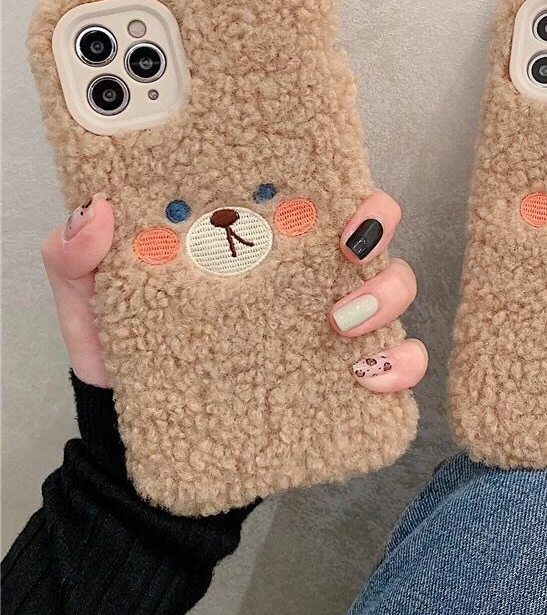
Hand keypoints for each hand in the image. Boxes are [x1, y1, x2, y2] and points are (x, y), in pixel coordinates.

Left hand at [41, 191, 426, 391]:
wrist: (144, 439)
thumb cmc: (129, 357)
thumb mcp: (93, 301)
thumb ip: (77, 256)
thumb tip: (97, 213)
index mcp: (256, 239)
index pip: (311, 190)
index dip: (336, 175)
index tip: (335, 186)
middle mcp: (303, 273)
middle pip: (370, 229)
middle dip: (377, 228)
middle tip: (348, 248)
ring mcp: (328, 324)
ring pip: (394, 288)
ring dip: (387, 296)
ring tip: (344, 325)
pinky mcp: (340, 377)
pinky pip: (394, 362)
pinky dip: (399, 365)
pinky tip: (371, 377)